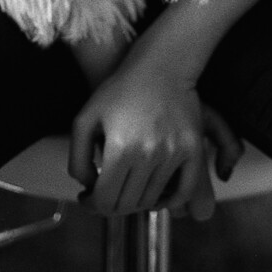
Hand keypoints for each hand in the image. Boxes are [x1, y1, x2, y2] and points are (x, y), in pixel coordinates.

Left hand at [68, 54, 243, 220]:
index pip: (105, 199)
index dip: (93, 205)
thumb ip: (78, 158)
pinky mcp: (193, 149)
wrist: (160, 66)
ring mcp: (173, 152)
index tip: (89, 198)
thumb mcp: (85, 117)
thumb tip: (88, 188)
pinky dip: (169, 202)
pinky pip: (184, 191)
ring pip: (152, 199)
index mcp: (119, 147)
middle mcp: (148, 153)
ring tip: (127, 187)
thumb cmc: (119, 90)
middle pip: (128, 204)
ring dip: (136, 201)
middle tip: (106, 194)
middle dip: (111, 205)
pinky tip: (156, 196)